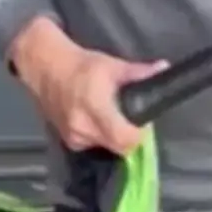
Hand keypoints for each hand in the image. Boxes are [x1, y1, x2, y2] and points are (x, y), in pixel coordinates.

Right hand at [9, 17, 167, 154]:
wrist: (47, 69)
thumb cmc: (82, 65)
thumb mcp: (113, 65)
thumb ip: (139, 72)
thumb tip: (164, 69)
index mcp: (97, 108)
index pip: (126, 139)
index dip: (139, 132)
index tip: (143, 119)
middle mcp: (85, 128)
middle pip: (119, 146)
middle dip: (129, 135)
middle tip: (132, 116)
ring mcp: (75, 138)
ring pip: (107, 146)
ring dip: (114, 135)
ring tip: (114, 114)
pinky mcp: (69, 142)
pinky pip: (93, 144)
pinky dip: (100, 135)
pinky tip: (98, 118)